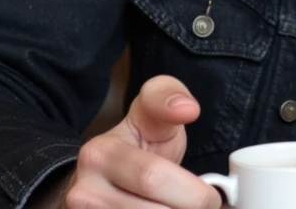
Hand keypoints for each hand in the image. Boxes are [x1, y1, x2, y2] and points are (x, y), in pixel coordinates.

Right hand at [55, 75, 220, 208]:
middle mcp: (84, 193)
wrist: (105, 175)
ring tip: (184, 206)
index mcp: (100, 154)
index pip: (152, 178)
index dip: (192, 193)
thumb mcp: (152, 111)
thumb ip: (168, 97)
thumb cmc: (139, 141)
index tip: (211, 194)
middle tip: (205, 205)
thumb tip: (187, 108)